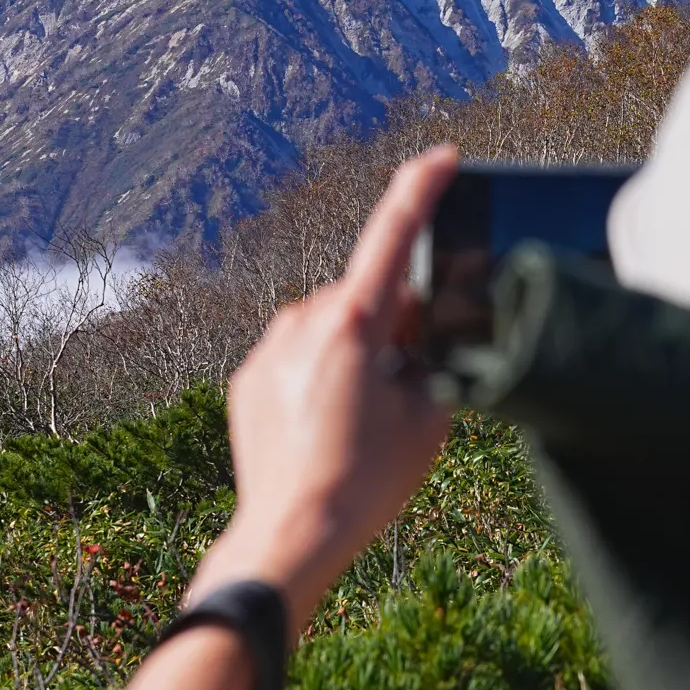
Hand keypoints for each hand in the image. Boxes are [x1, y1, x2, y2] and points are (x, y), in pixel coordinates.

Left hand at [191, 144, 457, 630]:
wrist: (290, 533)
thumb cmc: (364, 481)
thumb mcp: (426, 417)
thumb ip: (429, 361)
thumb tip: (415, 341)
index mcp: (353, 323)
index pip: (393, 236)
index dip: (421, 190)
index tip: (441, 157)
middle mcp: (304, 320)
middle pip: (367, 299)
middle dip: (393, 325)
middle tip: (408, 386)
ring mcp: (271, 347)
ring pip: (331, 328)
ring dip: (356, 353)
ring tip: (363, 421)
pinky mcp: (249, 377)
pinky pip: (298, 357)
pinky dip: (320, 377)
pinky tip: (328, 428)